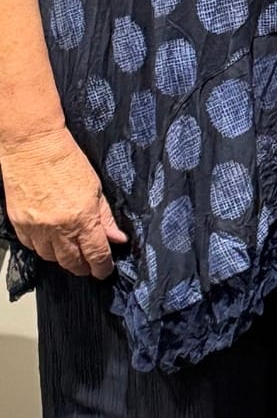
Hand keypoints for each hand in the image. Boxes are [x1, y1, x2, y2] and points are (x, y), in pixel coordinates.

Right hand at [2, 127, 126, 277]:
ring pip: (50, 258)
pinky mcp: (18, 224)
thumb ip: (106, 217)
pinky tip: (50, 239)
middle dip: (82, 267)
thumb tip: (118, 239)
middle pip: (71, 262)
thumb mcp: (95, 187)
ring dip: (62, 257)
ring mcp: (35, 227)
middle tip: (89, 264)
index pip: (95, 255)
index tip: (104, 271)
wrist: (32, 146)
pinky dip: (42, 247)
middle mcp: (57, 228)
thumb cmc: (66, 160)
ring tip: (70, 250)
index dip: (102, 267)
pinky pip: (32, 246)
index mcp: (82, 218)